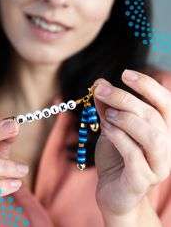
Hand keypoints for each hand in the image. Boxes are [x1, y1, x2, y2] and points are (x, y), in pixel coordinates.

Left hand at [93, 70, 170, 218]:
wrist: (112, 191)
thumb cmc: (115, 158)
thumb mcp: (111, 128)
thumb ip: (107, 107)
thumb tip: (100, 82)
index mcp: (161, 131)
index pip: (165, 103)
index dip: (148, 86)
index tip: (125, 73)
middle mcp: (166, 147)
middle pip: (153, 116)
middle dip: (125, 99)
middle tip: (101, 90)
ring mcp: (157, 166)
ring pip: (152, 136)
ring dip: (126, 119)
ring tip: (106, 115)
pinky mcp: (142, 180)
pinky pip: (135, 156)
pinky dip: (118, 138)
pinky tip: (105, 129)